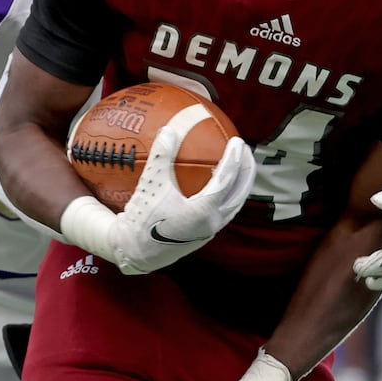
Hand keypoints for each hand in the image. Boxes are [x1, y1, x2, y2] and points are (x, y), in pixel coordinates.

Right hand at [60, 123, 254, 274]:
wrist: (134, 251)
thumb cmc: (142, 218)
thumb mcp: (150, 183)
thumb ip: (162, 155)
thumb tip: (169, 129)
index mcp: (203, 211)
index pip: (227, 179)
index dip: (234, 158)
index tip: (237, 140)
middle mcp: (212, 223)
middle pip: (239, 193)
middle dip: (247, 170)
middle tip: (245, 150)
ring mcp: (209, 231)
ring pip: (234, 205)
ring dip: (240, 184)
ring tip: (240, 167)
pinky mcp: (204, 235)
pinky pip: (223, 211)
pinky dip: (227, 195)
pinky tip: (218, 184)